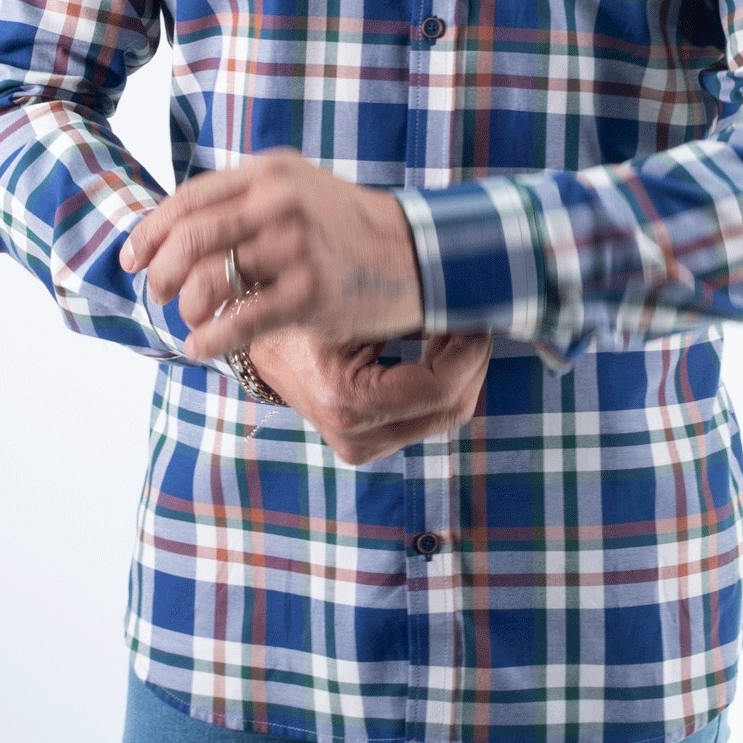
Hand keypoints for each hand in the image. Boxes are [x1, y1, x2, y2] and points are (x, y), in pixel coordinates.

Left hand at [121, 148, 423, 357]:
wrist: (417, 253)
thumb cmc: (346, 228)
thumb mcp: (296, 191)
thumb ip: (243, 201)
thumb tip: (174, 232)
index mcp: (271, 172)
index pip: (189, 198)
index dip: (150, 231)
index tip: (131, 258)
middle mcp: (280, 202)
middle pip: (189, 237)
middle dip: (159, 272)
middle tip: (156, 294)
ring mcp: (296, 247)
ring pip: (209, 279)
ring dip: (186, 307)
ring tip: (190, 319)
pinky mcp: (311, 293)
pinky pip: (240, 321)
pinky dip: (209, 339)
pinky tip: (200, 347)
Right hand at [248, 326, 492, 464]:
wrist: (262, 346)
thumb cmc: (302, 314)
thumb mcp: (350, 303)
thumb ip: (407, 305)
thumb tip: (464, 294)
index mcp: (350, 404)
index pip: (439, 388)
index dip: (470, 350)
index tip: (479, 313)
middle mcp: (359, 439)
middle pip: (452, 408)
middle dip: (474, 360)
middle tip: (478, 316)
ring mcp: (365, 448)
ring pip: (446, 415)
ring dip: (463, 370)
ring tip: (461, 326)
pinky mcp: (370, 445)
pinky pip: (428, 417)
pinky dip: (443, 381)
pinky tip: (443, 346)